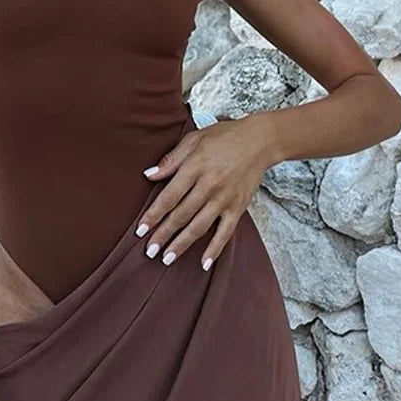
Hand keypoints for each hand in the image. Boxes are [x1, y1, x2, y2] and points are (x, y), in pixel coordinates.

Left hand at [134, 115, 271, 271]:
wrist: (260, 140)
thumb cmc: (224, 137)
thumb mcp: (194, 140)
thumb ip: (171, 160)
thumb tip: (149, 175)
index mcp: (195, 167)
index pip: (169, 196)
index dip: (154, 214)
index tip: (140, 230)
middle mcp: (209, 185)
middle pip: (181, 214)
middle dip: (163, 234)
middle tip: (149, 251)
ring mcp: (225, 198)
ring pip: (199, 226)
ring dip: (182, 244)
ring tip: (166, 260)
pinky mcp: (238, 207)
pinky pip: (225, 232)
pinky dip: (215, 249)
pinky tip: (203, 263)